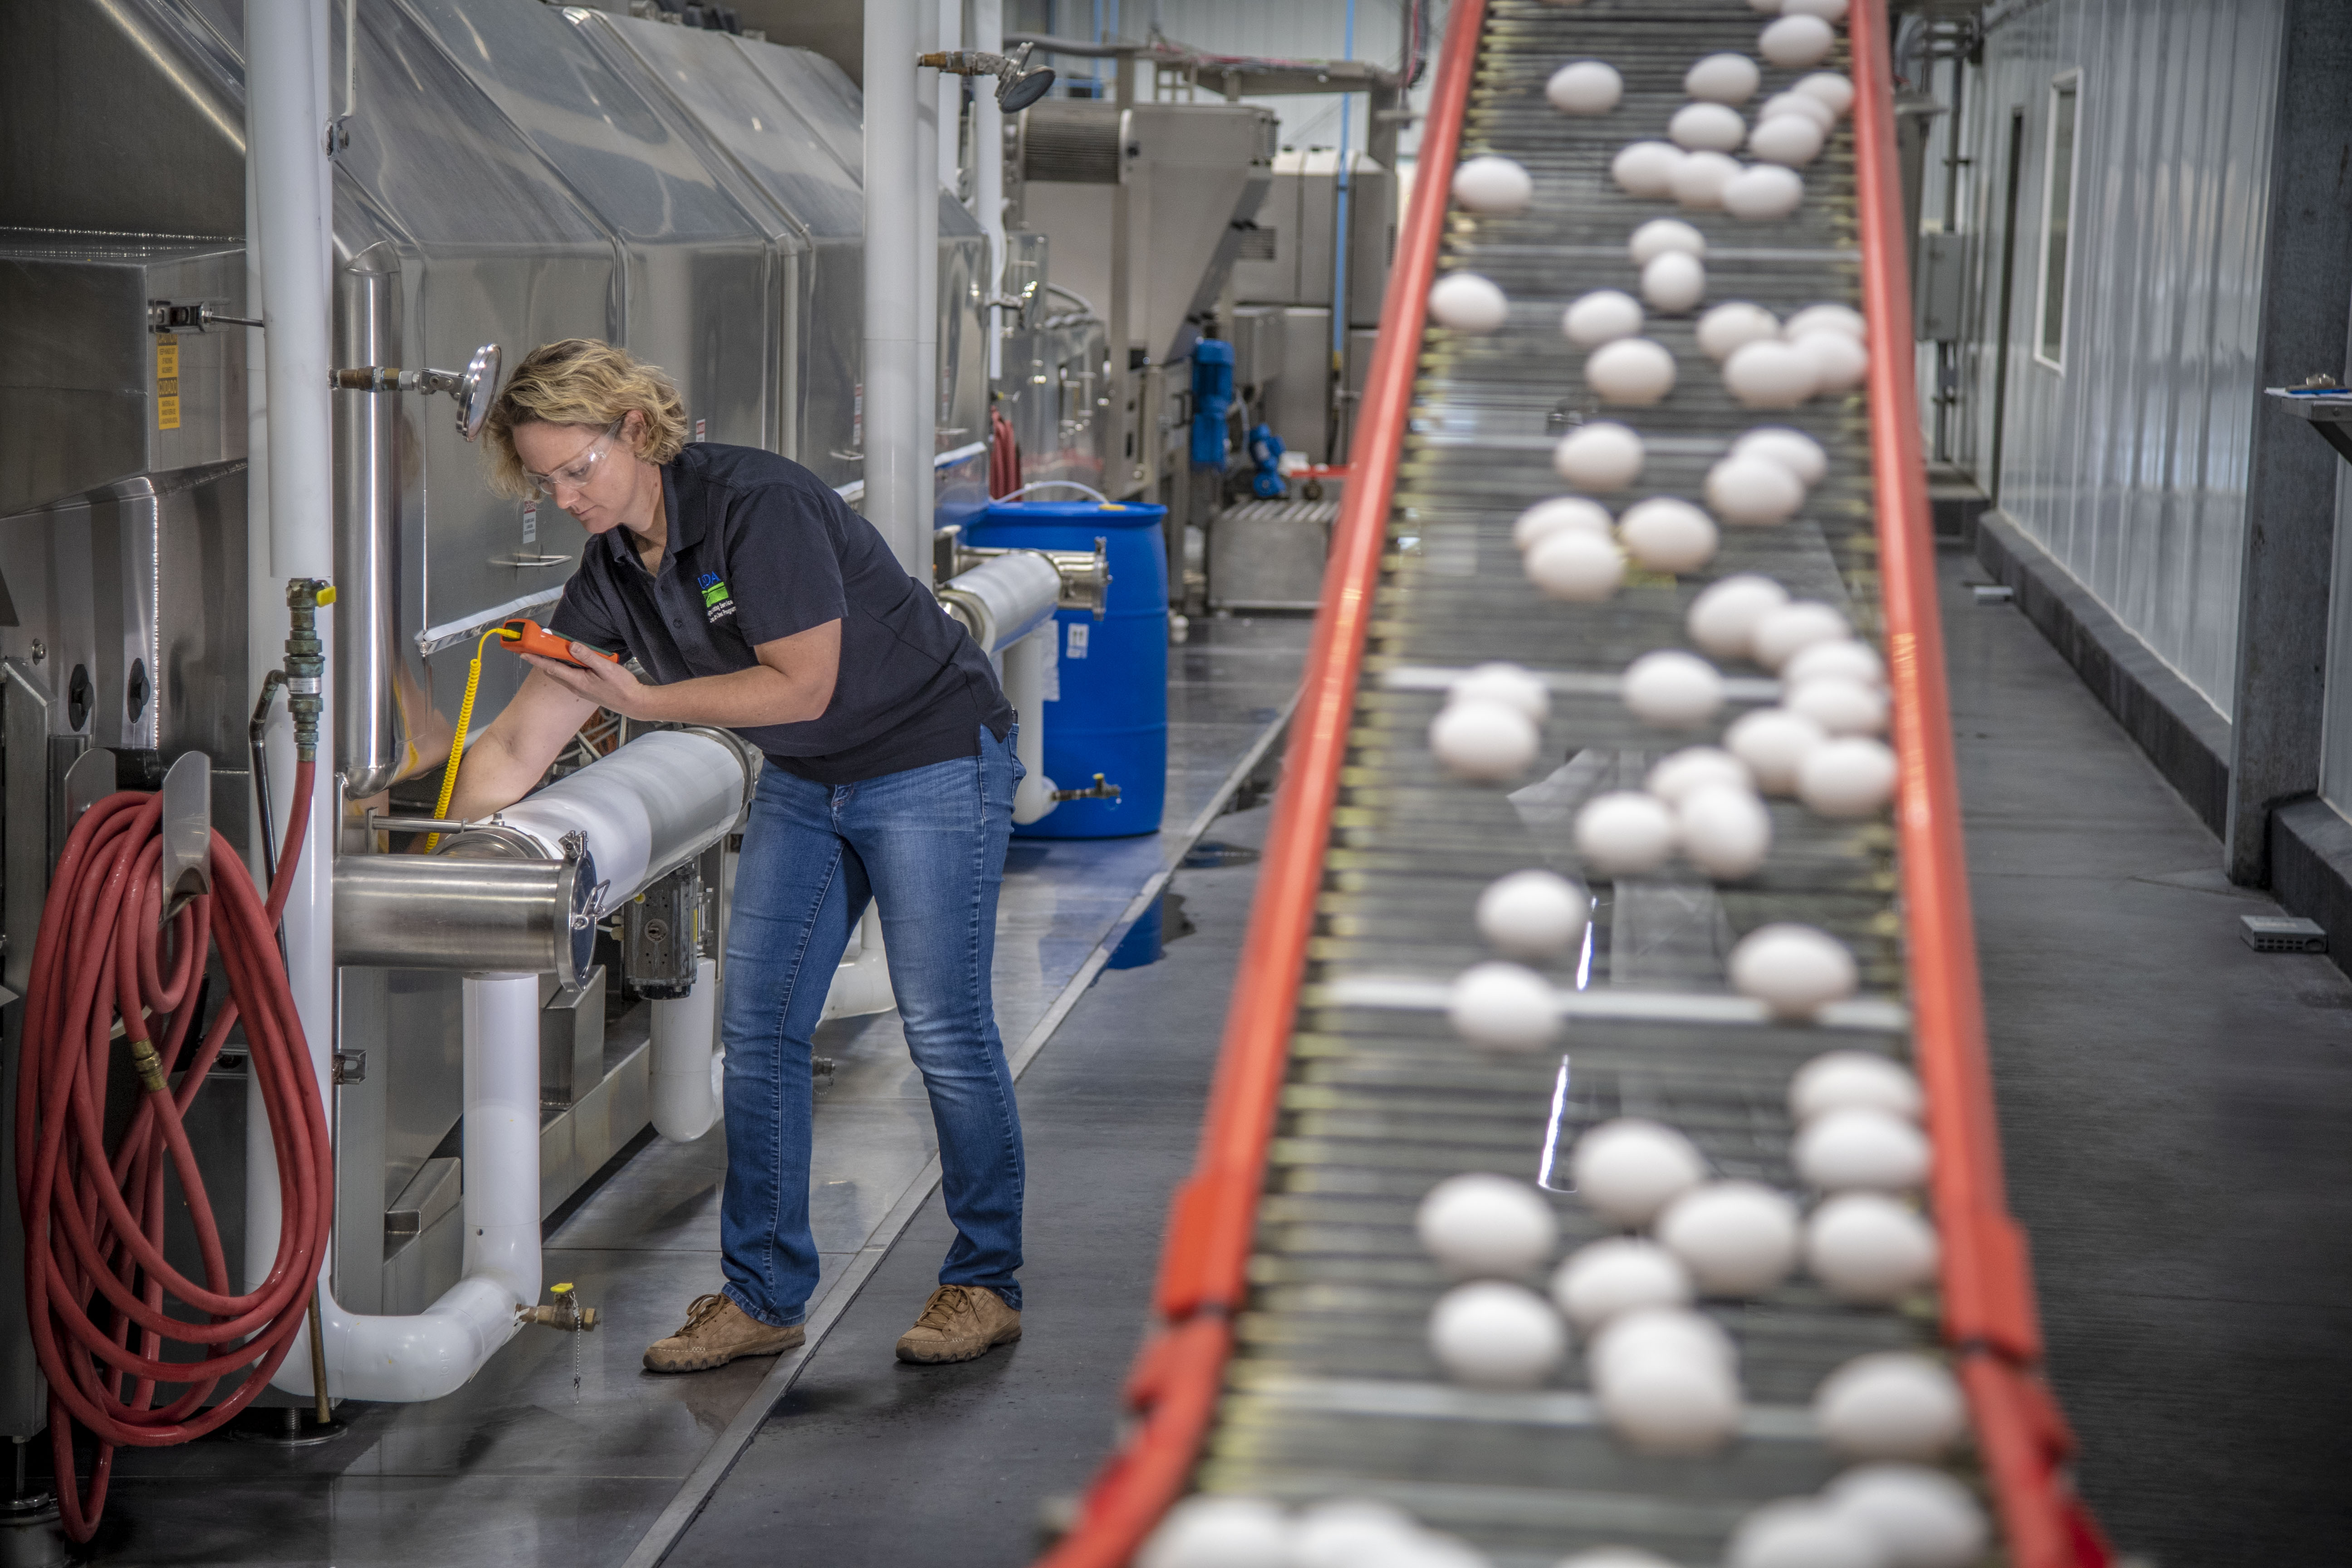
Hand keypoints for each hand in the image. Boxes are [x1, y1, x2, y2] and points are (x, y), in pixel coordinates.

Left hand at [520, 645, 665, 720]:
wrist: (633, 703)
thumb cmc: (622, 687)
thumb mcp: (606, 668)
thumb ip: (587, 656)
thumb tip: (571, 646)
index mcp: (577, 681)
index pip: (551, 667)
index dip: (537, 659)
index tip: (524, 653)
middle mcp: (575, 686)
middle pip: (553, 671)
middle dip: (542, 659)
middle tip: (535, 647)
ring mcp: (580, 688)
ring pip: (561, 674)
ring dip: (553, 663)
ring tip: (550, 651)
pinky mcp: (586, 689)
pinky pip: (570, 676)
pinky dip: (565, 667)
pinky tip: (571, 660)